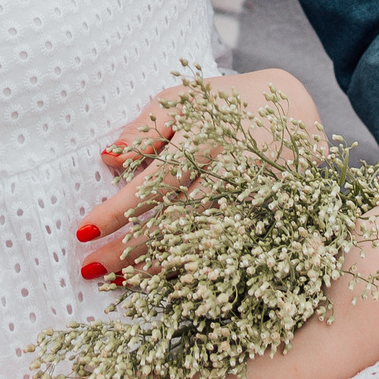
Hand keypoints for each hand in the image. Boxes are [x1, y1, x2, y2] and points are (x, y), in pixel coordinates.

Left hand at [73, 69, 321, 274]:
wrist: (295, 110)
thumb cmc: (226, 103)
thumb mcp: (183, 99)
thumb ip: (145, 129)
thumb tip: (108, 158)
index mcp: (206, 137)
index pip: (153, 184)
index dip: (116, 213)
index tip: (83, 233)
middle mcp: (230, 173)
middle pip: (173, 223)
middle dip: (128, 250)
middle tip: (89, 267)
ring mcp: (252, 201)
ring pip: (198, 246)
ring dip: (154, 267)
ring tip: (115, 279)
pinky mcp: (265, 219)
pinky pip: (222, 252)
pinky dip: (189, 269)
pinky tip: (160, 278)